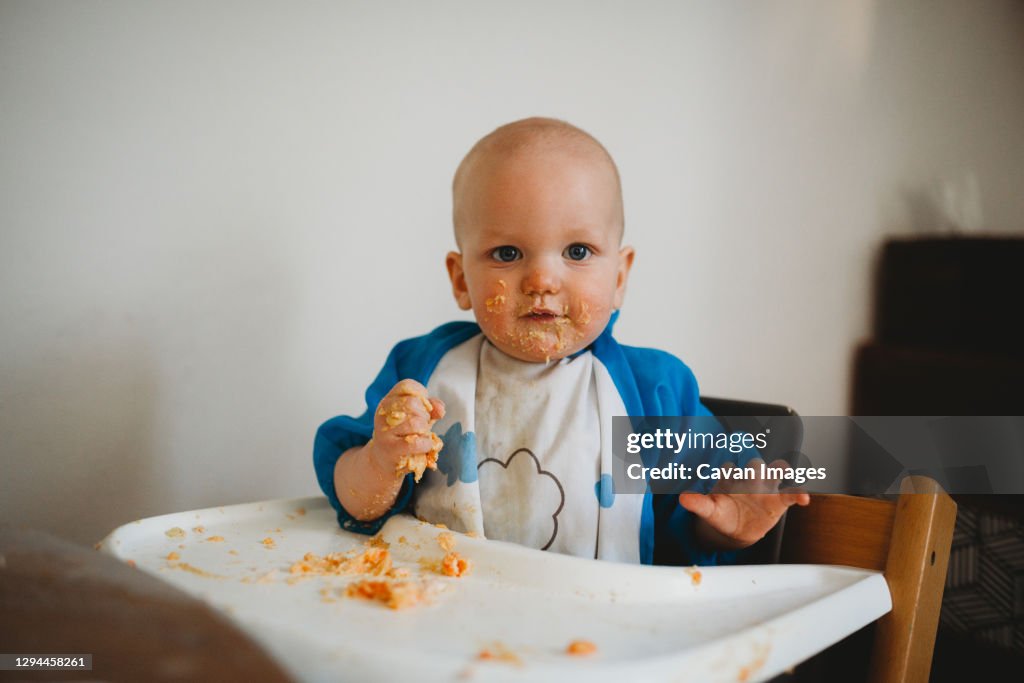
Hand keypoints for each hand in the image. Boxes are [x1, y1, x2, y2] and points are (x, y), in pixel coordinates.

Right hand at [367, 379, 444, 481]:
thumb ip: (431, 407)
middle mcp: (383, 414)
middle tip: (422, 424)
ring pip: (416, 423)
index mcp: (388, 401)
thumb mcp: (417, 416)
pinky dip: (426, 444)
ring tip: (421, 436)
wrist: (383, 460)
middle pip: (412, 403)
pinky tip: (424, 446)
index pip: (407, 386)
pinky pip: (416, 443)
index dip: (422, 394)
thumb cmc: (403, 435)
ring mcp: (385, 432)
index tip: (423, 407)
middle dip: (424, 414)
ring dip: (425, 431)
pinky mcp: (391, 449)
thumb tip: (441, 409)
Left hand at [677, 458, 809, 550]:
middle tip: (753, 474)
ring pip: (776, 470)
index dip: (728, 471)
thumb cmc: (723, 513)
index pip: (729, 467)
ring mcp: (766, 487)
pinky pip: (791, 494)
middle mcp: (750, 478)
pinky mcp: (779, 501)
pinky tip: (804, 498)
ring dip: (778, 470)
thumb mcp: (710, 510)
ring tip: (781, 472)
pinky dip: (799, 494)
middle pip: (755, 464)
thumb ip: (698, 503)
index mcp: (731, 477)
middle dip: (754, 467)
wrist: (737, 528)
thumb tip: (683, 498)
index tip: (726, 474)